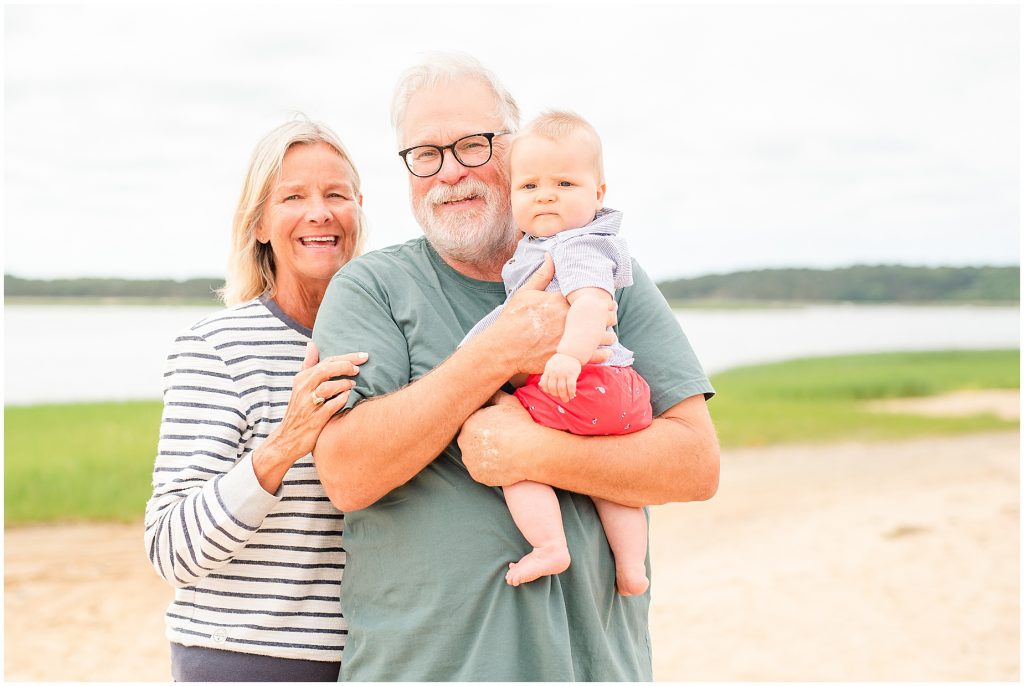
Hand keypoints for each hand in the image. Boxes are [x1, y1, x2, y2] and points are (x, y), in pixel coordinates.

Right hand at [253, 343, 367, 491]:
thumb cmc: (299, 410)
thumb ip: (308, 365)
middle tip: (358, 369)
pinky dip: (341, 400)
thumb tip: (311, 344)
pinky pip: (330, 407)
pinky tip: (348, 398)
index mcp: (302, 379)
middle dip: (345, 366)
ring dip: (343, 384)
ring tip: (353, 385)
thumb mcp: (300, 386)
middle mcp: (303, 389)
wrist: (287, 439)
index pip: (326, 362)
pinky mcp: (314, 420)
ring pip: (327, 387)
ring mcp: (308, 405)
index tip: (363, 356)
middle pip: (325, 370)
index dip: (346, 357)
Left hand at [459, 393, 538, 486]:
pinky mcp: (477, 475)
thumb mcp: (508, 402)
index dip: (483, 425)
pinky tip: (501, 462)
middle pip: (469, 440)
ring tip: (500, 451)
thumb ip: (495, 395)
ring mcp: (469, 461)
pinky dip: (488, 468)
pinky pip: (480, 471)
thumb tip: (491, 391)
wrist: (530, 451)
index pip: (470, 423)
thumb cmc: (520, 425)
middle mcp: (464, 442)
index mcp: (468, 423)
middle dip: (480, 439)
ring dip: (482, 454)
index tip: (494, 427)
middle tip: (497, 439)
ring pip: (474, 456)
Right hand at [486, 254, 618, 373]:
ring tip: (609, 336)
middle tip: (611, 317)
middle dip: (607, 316)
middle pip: (597, 316)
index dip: (599, 300)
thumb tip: (550, 256)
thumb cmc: (512, 320)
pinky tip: (606, 352)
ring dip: (607, 336)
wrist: (503, 348)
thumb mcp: (525, 293)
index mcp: (559, 301)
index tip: (605, 301)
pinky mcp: (566, 356)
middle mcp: (566, 319)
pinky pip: (592, 355)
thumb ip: (542, 275)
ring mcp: (567, 338)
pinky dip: (603, 354)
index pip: (589, 298)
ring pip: (599, 336)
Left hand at [539, 353, 581, 402]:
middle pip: (553, 388)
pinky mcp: (572, 374)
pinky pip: (571, 386)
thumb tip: (540, 385)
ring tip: (566, 400)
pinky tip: (572, 395)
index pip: (544, 384)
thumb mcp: (550, 367)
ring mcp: (563, 373)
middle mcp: (554, 373)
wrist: (571, 353)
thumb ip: (546, 376)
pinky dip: (571, 392)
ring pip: (561, 389)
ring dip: (564, 396)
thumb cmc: (559, 362)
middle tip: (561, 398)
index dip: (547, 390)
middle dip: (557, 395)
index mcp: (548, 371)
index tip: (552, 393)